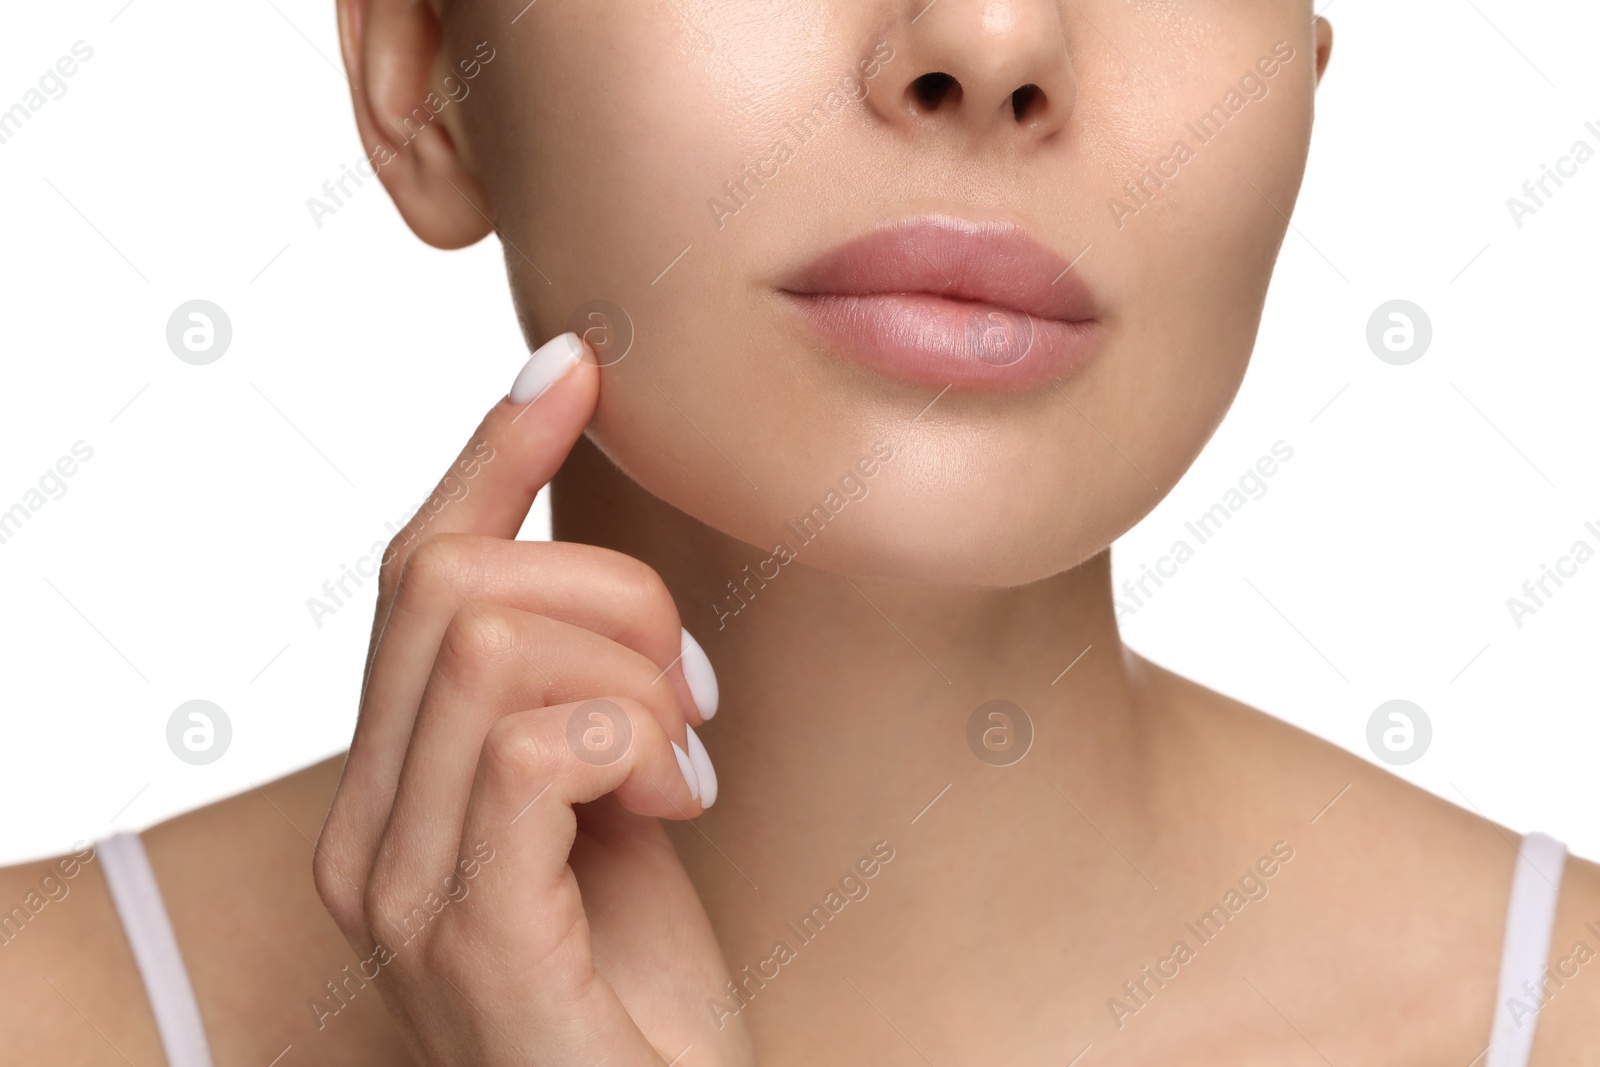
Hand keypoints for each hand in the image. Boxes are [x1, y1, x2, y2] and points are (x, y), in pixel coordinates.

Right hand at [313, 333, 752, 1065]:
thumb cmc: (641, 980)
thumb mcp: (608, 797)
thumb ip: (574, 692)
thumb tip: (591, 556)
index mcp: (392, 789)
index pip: (412, 572)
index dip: (491, 452)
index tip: (576, 367)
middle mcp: (366, 833)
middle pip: (453, 582)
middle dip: (610, 598)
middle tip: (690, 699)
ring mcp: (404, 893)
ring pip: (495, 645)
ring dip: (634, 680)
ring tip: (684, 764)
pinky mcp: (475, 942)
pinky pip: (531, 749)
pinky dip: (627, 742)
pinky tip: (677, 801)